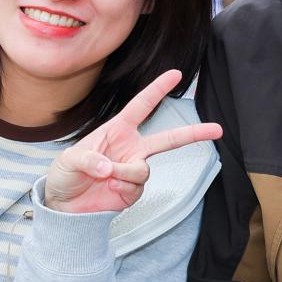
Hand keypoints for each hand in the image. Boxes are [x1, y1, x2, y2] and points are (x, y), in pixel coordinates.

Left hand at [42, 70, 222, 214]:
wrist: (64, 207)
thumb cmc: (65, 175)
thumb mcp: (69, 161)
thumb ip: (89, 159)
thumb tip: (111, 168)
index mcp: (116, 130)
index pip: (141, 106)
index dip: (157, 89)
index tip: (176, 75)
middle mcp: (130, 148)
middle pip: (168, 138)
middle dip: (194, 133)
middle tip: (217, 129)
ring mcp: (134, 170)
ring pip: (144, 170)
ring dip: (125, 173)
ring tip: (105, 177)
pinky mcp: (133, 191)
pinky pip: (136, 188)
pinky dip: (122, 188)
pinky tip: (109, 188)